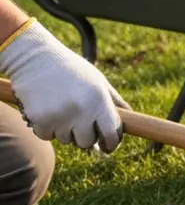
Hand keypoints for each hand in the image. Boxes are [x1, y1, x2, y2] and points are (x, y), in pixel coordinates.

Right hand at [0, 19, 125, 151]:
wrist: (35, 58)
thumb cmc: (71, 70)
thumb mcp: (98, 81)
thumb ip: (114, 102)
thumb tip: (129, 123)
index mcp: (99, 100)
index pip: (111, 134)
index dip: (111, 143)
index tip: (108, 146)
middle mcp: (81, 110)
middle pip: (88, 143)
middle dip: (85, 136)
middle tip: (79, 120)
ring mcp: (59, 116)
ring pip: (67, 140)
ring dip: (65, 130)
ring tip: (60, 107)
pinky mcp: (39, 120)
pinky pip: (47, 136)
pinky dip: (47, 128)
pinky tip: (46, 109)